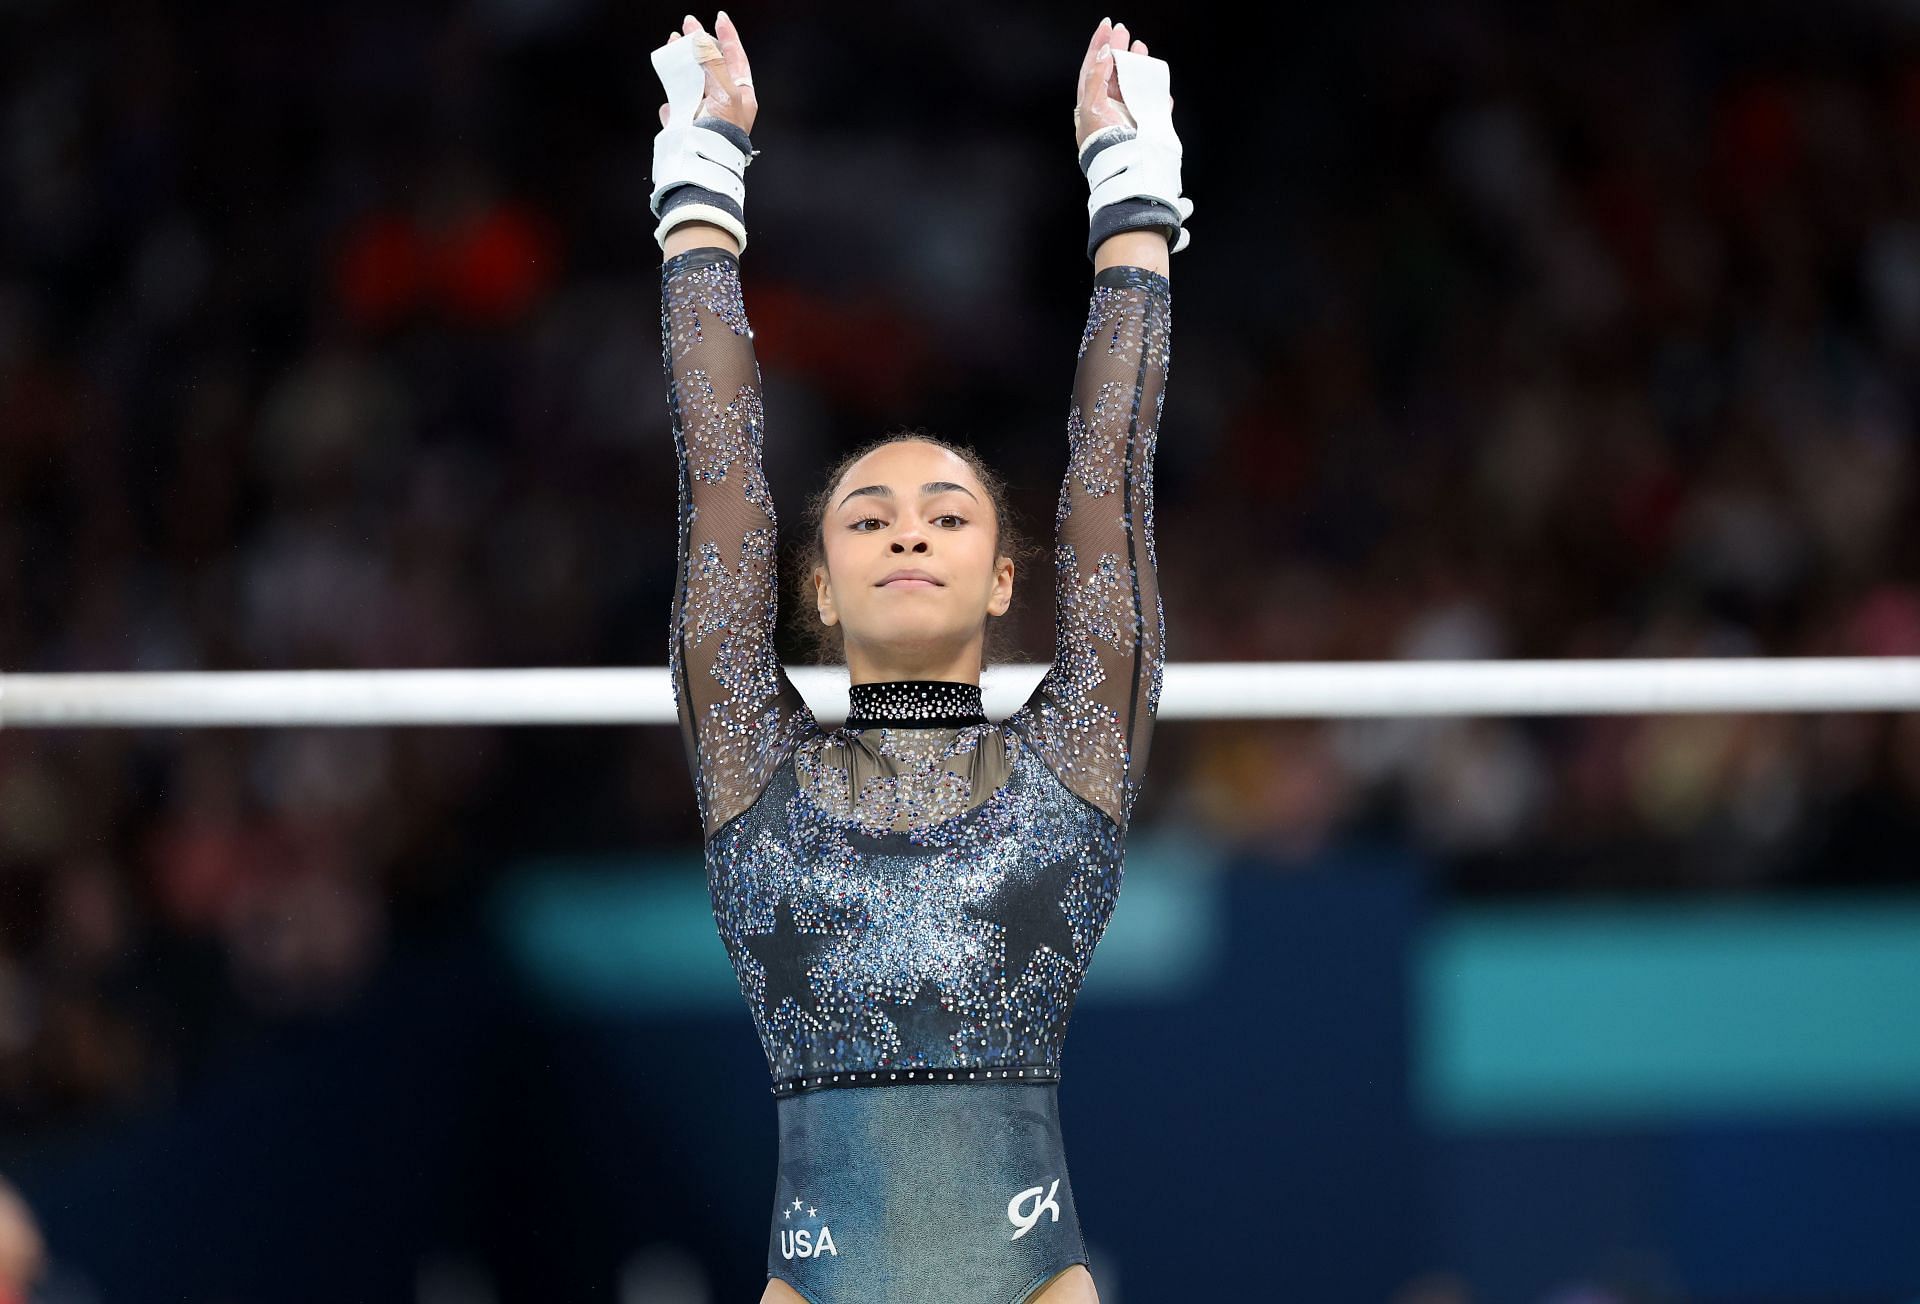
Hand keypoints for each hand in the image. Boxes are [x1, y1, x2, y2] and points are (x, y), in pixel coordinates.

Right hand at [659, 11, 757, 135]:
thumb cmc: (722, 132)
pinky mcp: (686, 124)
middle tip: (688, 26)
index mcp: (741, 96)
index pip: (736, 60)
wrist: (703, 162)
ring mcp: (704, 113)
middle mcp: (724, 104)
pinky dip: (672, 96)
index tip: (720, 19)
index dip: (728, 38)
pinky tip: (669, 90)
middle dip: (699, 45)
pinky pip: (678, 105)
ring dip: (682, 63)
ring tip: (673, 44)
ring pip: (693, 81)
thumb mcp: (724, 92)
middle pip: (712, 66)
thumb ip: (713, 64)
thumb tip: (702, 39)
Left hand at [1074, 17, 1170, 152]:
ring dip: (1138, 65)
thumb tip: (1104, 53)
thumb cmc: (1103, 143)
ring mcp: (1127, 114)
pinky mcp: (1145, 123)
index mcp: (1090, 104)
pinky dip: (1156, 92)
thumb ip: (1097, 78)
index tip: (1106, 26)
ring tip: (1141, 48)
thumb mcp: (1092, 107)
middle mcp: (1108, 107)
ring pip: (1132, 83)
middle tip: (1124, 31)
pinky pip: (1153, 103)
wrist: (1124, 167)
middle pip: (1113, 72)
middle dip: (1118, 49)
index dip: (1098, 46)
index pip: (1093, 68)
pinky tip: (1158, 82)